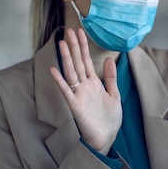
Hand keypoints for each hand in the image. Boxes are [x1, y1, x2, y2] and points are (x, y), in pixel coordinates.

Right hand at [49, 28, 121, 154]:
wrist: (107, 137)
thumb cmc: (110, 119)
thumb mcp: (114, 95)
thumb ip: (110, 78)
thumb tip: (110, 59)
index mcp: (94, 83)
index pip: (87, 60)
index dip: (84, 46)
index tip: (80, 32)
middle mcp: (85, 86)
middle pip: (78, 63)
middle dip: (74, 47)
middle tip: (69, 31)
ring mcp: (79, 94)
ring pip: (71, 72)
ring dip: (67, 58)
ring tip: (62, 44)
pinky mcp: (75, 105)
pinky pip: (66, 91)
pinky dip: (60, 81)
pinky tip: (53, 69)